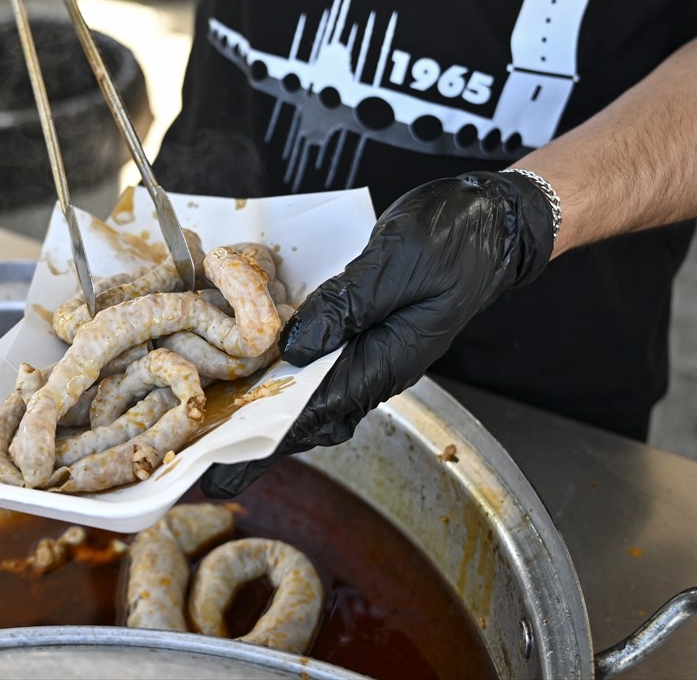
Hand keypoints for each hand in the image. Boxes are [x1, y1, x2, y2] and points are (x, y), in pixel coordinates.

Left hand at [199, 170, 556, 497]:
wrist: (497, 221)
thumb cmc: (456, 239)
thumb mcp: (396, 263)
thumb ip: (346, 305)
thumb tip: (294, 349)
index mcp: (386, 360)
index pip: (314, 416)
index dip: (262, 447)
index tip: (220, 475)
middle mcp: (377, 364)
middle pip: (306, 415)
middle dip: (253, 437)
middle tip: (199, 453)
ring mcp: (372, 349)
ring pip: (310, 390)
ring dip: (264, 401)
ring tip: (214, 412)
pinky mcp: (367, 327)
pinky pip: (319, 358)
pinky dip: (282, 362)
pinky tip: (252, 351)